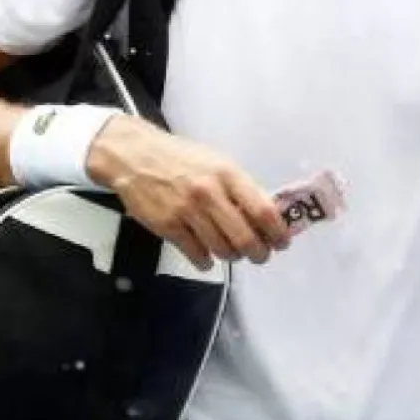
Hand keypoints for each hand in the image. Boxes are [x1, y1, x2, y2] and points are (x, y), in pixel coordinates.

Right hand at [87, 114, 291, 270]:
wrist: (136, 157)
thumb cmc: (182, 158)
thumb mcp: (217, 162)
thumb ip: (240, 187)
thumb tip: (267, 215)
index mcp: (227, 174)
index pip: (262, 210)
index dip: (277, 232)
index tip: (282, 243)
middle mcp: (210, 193)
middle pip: (244, 237)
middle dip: (258, 253)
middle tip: (260, 255)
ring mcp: (187, 212)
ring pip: (222, 250)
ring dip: (232, 256)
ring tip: (232, 252)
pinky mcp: (168, 227)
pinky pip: (196, 255)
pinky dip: (205, 262)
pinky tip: (207, 258)